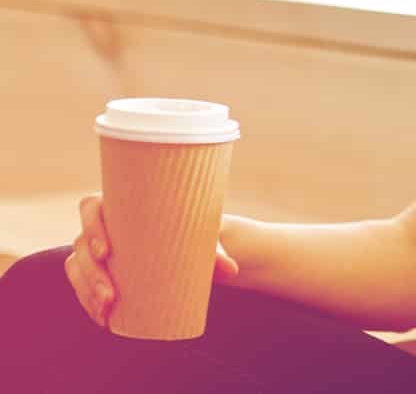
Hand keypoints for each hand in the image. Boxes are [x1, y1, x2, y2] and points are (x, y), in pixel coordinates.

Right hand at [63, 194, 240, 327]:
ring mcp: (97, 248)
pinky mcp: (100, 269)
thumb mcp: (204, 236)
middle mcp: (104, 225)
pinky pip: (81, 285)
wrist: (195, 245)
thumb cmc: (195, 230)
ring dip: (86, 291)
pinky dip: (88, 302)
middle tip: (111, 295)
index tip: (107, 251)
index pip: (91, 206)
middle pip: (80, 244)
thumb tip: (232, 269)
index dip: (92, 227)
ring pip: (76, 268)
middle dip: (92, 273)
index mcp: (123, 204)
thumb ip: (215, 252)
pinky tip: (102, 318)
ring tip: (107, 310)